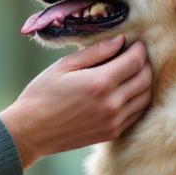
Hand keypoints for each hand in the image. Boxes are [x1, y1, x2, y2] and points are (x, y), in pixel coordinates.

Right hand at [0, 36, 152, 168]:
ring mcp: (113, 121)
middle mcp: (111, 104)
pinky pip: (136, 114)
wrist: (31, 131)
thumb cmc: (42, 94)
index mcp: (99, 83)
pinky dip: (138, 100)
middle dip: (144, 63)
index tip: (136, 43)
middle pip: (144, 79)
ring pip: (144, 98)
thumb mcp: (64, 66)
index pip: (134, 61)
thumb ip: (95, 52)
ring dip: (144, 82)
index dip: (139, 49)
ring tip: (133, 72)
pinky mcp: (111, 133)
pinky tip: (127, 92)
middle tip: (136, 55)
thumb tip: (121, 41)